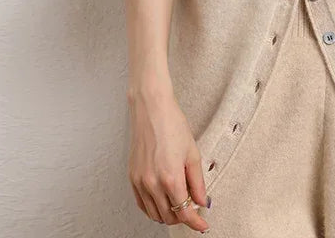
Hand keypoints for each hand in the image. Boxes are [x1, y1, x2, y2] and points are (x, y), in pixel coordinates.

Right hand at [127, 78, 210, 232]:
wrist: (151, 109)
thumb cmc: (172, 125)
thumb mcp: (192, 153)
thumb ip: (197, 182)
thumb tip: (202, 202)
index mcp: (170, 178)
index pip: (184, 212)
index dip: (195, 222)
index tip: (202, 225)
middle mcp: (152, 183)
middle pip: (169, 216)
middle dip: (183, 217)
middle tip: (193, 208)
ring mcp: (140, 181)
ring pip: (154, 213)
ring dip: (168, 214)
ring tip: (179, 203)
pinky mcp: (132, 177)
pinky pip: (141, 204)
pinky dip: (153, 208)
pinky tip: (162, 200)